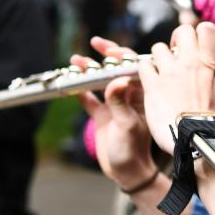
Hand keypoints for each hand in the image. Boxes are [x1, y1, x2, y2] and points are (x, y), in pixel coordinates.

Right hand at [74, 37, 156, 190]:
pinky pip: (90, 99)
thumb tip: (116, 81)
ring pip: (102, 81)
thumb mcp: (126, 125)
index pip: (134, 68)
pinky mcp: (103, 116)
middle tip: (94, 43)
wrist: (126, 172)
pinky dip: (81, 91)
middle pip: (117, 69)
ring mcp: (115, 105)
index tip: (109, 49)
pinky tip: (71, 84)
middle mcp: (130, 97)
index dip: (122, 55)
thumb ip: (120, 103)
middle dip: (106, 55)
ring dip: (90, 71)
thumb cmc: (133, 149)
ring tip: (76, 60)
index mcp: (143, 95)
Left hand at [138, 23, 214, 155]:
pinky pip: (144, 65)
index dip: (199, 33)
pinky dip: (146, 71)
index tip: (196, 44)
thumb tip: (207, 65)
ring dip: (160, 57)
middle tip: (177, 53)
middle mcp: (190, 62)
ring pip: (159, 48)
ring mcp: (170, 72)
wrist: (197, 139)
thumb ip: (210, 72)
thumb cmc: (210, 121)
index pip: (206, 28)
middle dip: (178, 39)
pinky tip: (152, 81)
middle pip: (182, 31)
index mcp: (211, 63)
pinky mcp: (152, 85)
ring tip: (163, 72)